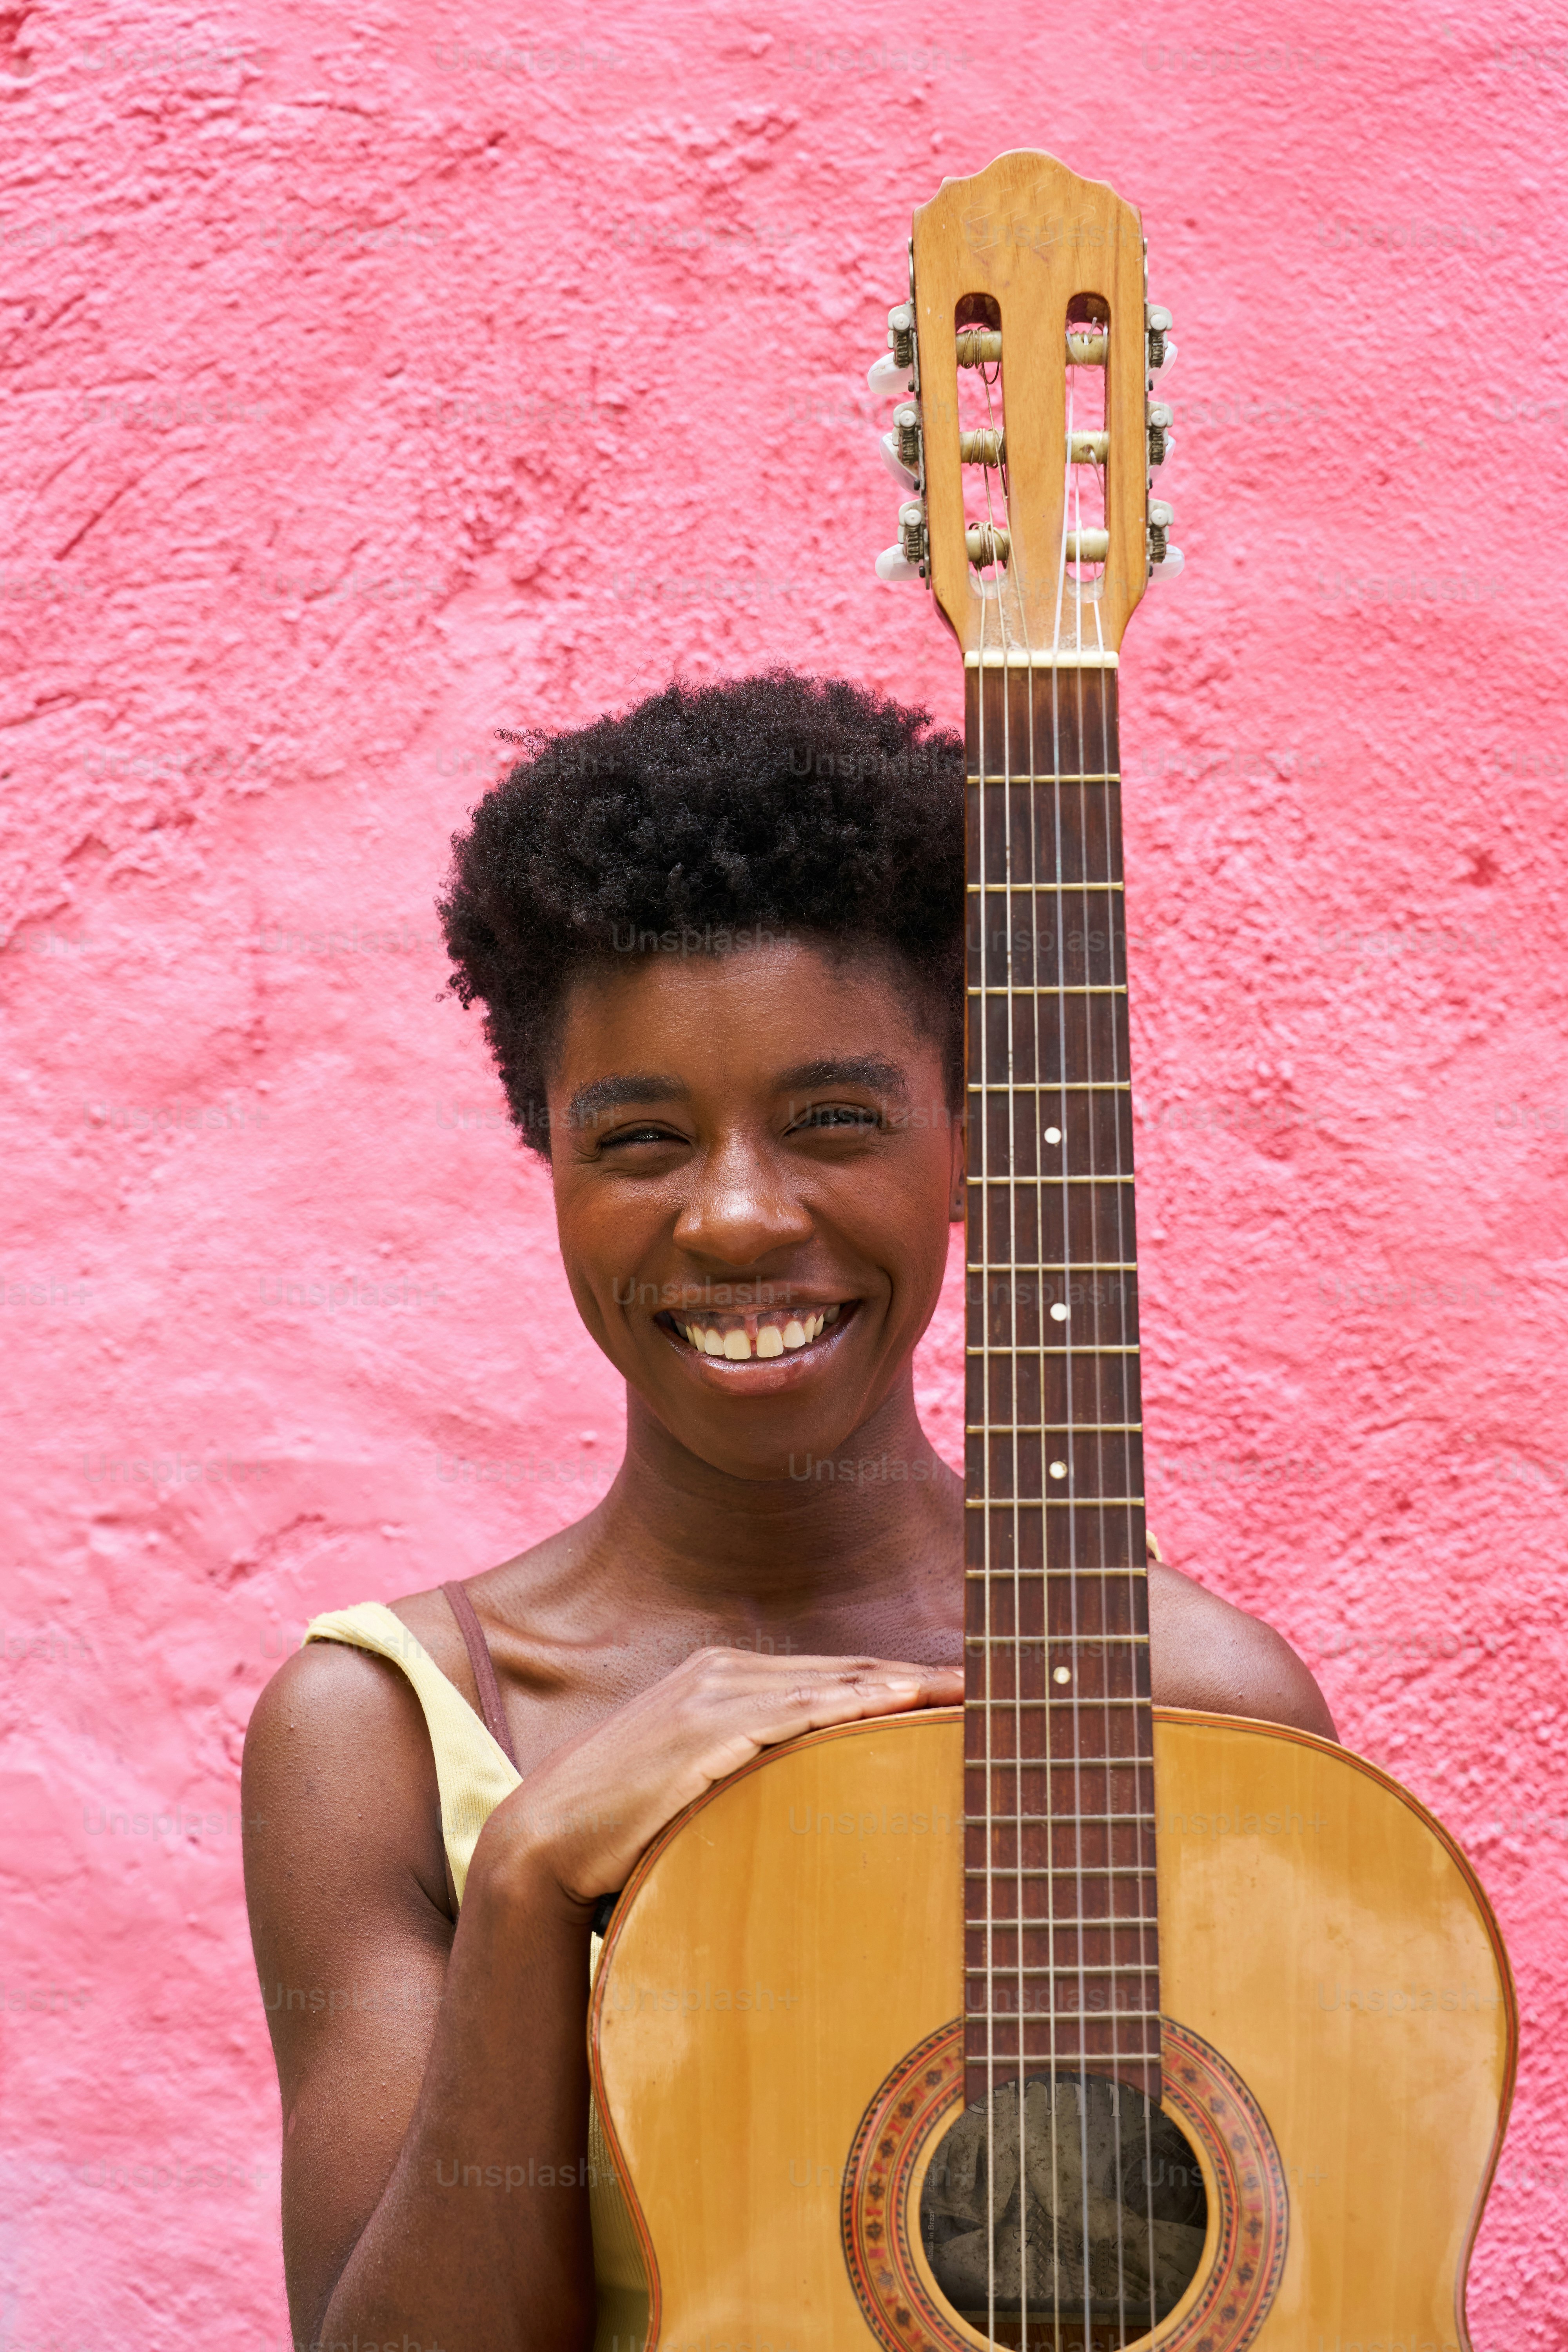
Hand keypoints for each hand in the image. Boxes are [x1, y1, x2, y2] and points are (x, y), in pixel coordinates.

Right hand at [479, 1648, 962, 1906]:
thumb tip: (813, 1791)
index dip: (900, 1678)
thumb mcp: (700, 1778)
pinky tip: (898, 1706)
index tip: (965, 1687)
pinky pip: (792, 1715)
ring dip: (901, 1686)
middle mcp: (721, 1672)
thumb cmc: (623, 1821)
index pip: (832, 1675)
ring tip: (967, 1693)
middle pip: (843, 1671)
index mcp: (723, 1676)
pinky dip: (851, 1706)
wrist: (544, 1842)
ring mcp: (711, 1696)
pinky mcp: (702, 1731)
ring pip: (828, 1686)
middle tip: (994, 1684)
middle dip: (919, 1676)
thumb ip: (753, 1765)